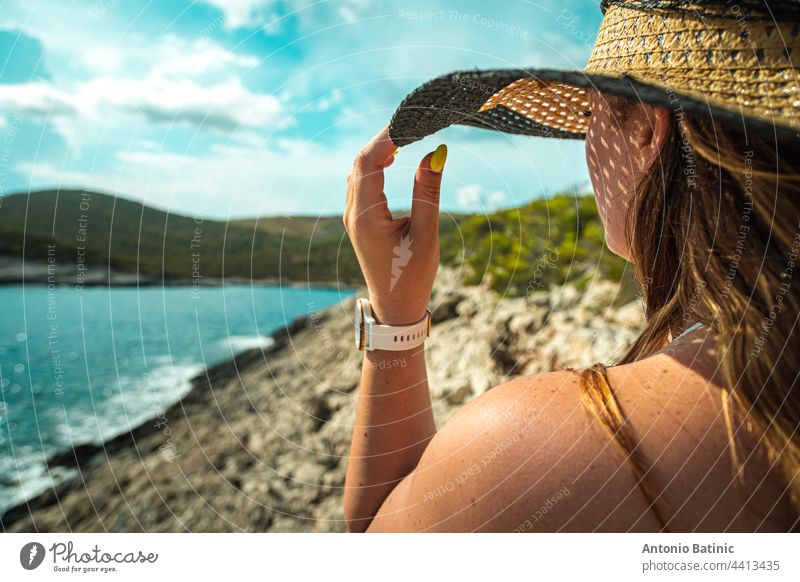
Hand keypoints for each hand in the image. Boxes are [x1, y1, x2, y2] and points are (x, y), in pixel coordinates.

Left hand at [344, 126, 446, 323]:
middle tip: (411, 125)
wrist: (395, 307)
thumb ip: (428, 192)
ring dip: (377, 151)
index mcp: (366, 216)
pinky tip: (393, 159)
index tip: (410, 122)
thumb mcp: (426, 234)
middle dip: (383, 139)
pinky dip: (374, 165)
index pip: (369, 161)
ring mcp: (352, 217)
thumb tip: (436, 152)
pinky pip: (359, 182)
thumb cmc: (412, 276)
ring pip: (357, 170)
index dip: (387, 136)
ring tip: (405, 138)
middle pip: (359, 161)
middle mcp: (353, 213)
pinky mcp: (357, 220)